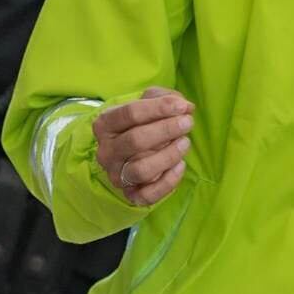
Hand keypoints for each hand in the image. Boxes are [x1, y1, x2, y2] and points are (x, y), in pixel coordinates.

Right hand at [92, 86, 193, 206]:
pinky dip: (168, 182)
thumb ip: (165, 98)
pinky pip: (148, 194)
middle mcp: (106, 151)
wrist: (132, 152)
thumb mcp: (148, 103)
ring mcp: (116, 175)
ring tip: (185, 143)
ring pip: (142, 169)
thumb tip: (185, 107)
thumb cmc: (142, 123)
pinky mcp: (129, 194)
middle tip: (187, 123)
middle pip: (135, 140)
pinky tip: (181, 165)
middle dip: (166, 130)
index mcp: (105, 124)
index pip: (130, 113)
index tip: (182, 106)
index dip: (159, 108)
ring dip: (168, 155)